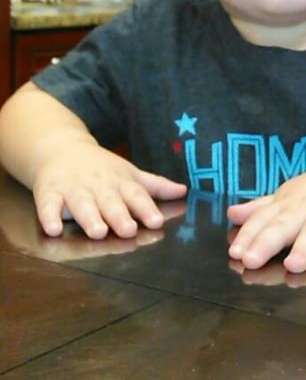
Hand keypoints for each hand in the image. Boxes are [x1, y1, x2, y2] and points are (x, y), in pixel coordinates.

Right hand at [32, 142, 186, 239]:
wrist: (61, 148)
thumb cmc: (102, 169)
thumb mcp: (130, 174)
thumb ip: (155, 186)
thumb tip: (184, 191)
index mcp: (120, 182)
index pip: (136, 195)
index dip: (147, 208)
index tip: (157, 222)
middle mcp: (98, 185)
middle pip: (110, 201)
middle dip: (119, 215)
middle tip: (128, 230)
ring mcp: (73, 189)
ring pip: (82, 204)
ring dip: (89, 217)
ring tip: (98, 231)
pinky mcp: (49, 192)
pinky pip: (47, 205)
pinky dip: (49, 216)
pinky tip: (53, 229)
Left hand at [227, 153, 305, 272]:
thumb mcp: (288, 197)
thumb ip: (261, 209)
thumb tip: (231, 214)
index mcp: (287, 205)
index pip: (263, 221)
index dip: (248, 236)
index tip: (234, 253)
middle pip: (284, 226)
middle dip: (267, 242)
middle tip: (250, 260)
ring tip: (294, 264)